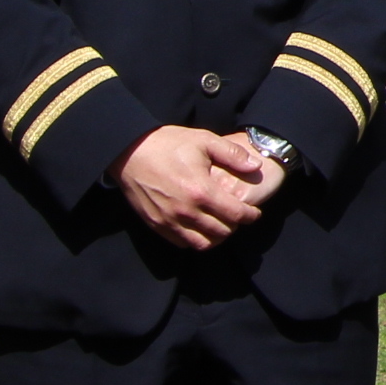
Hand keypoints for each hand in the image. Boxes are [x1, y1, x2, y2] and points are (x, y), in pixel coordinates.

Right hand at [115, 126, 280, 250]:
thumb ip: (232, 154)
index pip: (236, 215)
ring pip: (203, 243)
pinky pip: (182, 243)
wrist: (129, 151)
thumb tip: (256, 166)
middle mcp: (187, 211)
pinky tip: (199, 227)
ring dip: (216, 237)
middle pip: (222, 232)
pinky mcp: (156, 225)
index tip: (255, 213)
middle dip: (235, 225)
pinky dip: (195, 239)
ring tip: (220, 224)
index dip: (251, 216)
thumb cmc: (167, 143)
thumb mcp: (203, 140)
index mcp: (202, 191)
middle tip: (237, 216)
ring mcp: (169, 221)